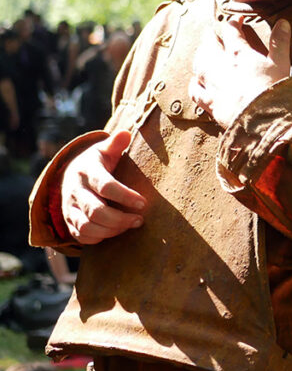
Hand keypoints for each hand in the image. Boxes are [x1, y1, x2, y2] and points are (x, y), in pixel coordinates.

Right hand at [61, 130, 145, 244]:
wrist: (69, 175)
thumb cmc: (96, 163)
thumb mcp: (104, 150)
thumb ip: (116, 143)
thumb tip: (126, 133)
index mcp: (86, 171)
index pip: (105, 186)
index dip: (125, 196)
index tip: (143, 203)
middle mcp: (75, 191)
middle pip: (96, 211)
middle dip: (120, 218)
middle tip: (140, 219)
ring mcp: (69, 208)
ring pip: (88, 227)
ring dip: (112, 230)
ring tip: (131, 225)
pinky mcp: (69, 222)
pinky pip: (81, 237)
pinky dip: (99, 238)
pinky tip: (116, 231)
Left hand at [189, 17, 291, 128]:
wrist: (263, 120)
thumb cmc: (274, 90)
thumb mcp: (281, 63)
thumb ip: (280, 42)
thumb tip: (283, 22)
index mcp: (239, 54)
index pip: (231, 31)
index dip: (234, 23)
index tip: (238, 21)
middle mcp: (221, 66)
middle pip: (208, 45)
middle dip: (210, 36)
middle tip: (211, 33)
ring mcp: (212, 85)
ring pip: (199, 65)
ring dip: (200, 56)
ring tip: (202, 52)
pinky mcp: (209, 103)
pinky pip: (195, 91)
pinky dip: (194, 84)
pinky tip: (196, 81)